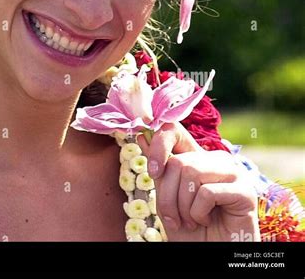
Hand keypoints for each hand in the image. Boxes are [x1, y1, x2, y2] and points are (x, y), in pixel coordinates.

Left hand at [137, 122, 260, 241]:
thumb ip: (160, 169)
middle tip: (175, 219)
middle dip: (168, 196)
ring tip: (191, 221)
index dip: (159, 143)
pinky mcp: (245, 190)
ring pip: (190, 172)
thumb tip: (142, 136)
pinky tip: (208, 220)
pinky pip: (207, 192)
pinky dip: (199, 212)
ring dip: (183, 206)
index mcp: (198, 157)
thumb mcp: (168, 198)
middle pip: (177, 161)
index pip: (174, 130)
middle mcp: (216, 159)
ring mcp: (233, 172)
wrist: (213, 256)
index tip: (153, 171)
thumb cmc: (191, 230)